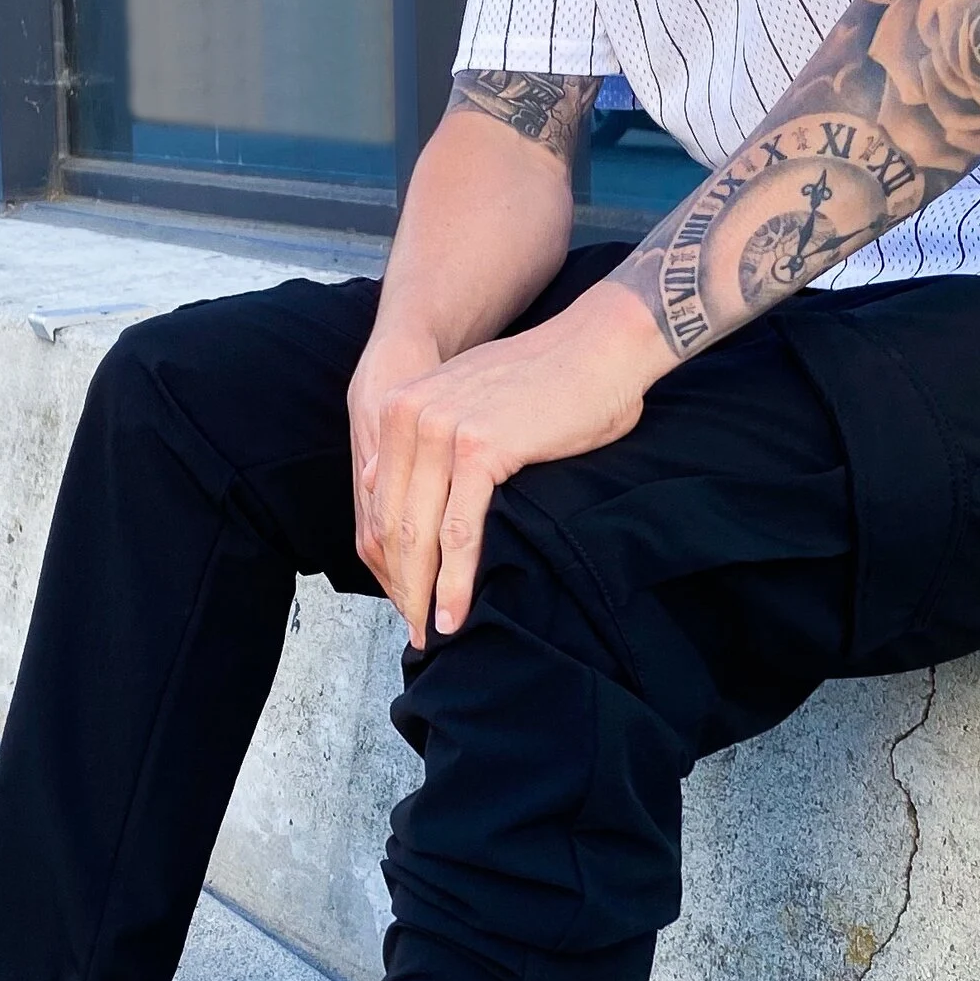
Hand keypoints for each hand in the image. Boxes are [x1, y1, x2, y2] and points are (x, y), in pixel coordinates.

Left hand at [356, 282, 672, 649]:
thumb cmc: (548, 382)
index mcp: (399, 407)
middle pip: (393, 522)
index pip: (379, 502)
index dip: (388, 558)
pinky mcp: (479, 448)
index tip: (404, 597)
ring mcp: (441, 429)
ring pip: (420, 533)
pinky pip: (460, 531)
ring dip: (423, 593)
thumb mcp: (467, 398)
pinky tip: (457, 613)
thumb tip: (376, 483)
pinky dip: (456, 580)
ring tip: (432, 634)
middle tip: (414, 631)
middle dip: (402, 584)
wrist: (602, 346)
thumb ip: (423, 437)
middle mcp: (408, 415)